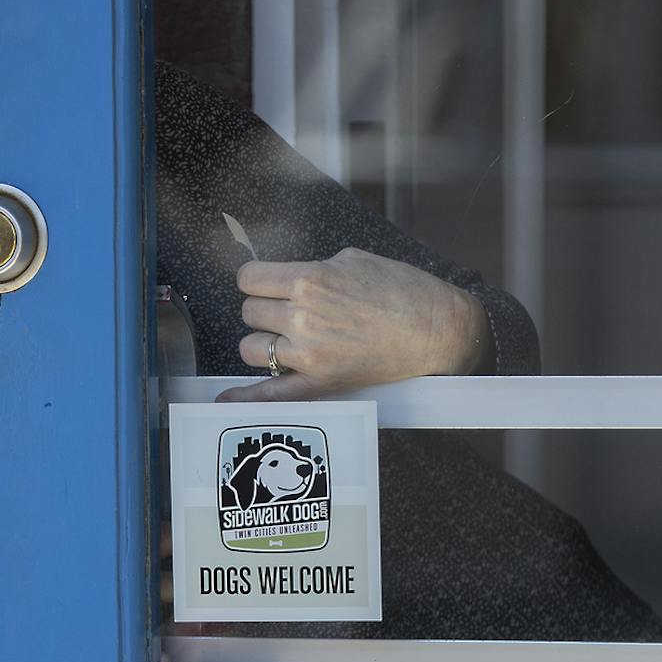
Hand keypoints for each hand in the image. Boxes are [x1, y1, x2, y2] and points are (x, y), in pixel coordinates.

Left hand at [220, 247, 490, 400]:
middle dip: (264, 310)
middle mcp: (303, 316)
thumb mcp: (353, 259)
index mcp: (310, 280)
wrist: (436, 329)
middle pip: (249, 312)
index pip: (249, 279)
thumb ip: (314, 269)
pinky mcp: (320, 382)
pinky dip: (246, 397)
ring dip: (262, 344)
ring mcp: (309, 353)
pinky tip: (225, 401)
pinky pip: (271, 392)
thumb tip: (290, 278)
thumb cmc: (402, 290)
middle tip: (288, 313)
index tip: (266, 285)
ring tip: (286, 342)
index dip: (256, 281)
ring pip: (250, 348)